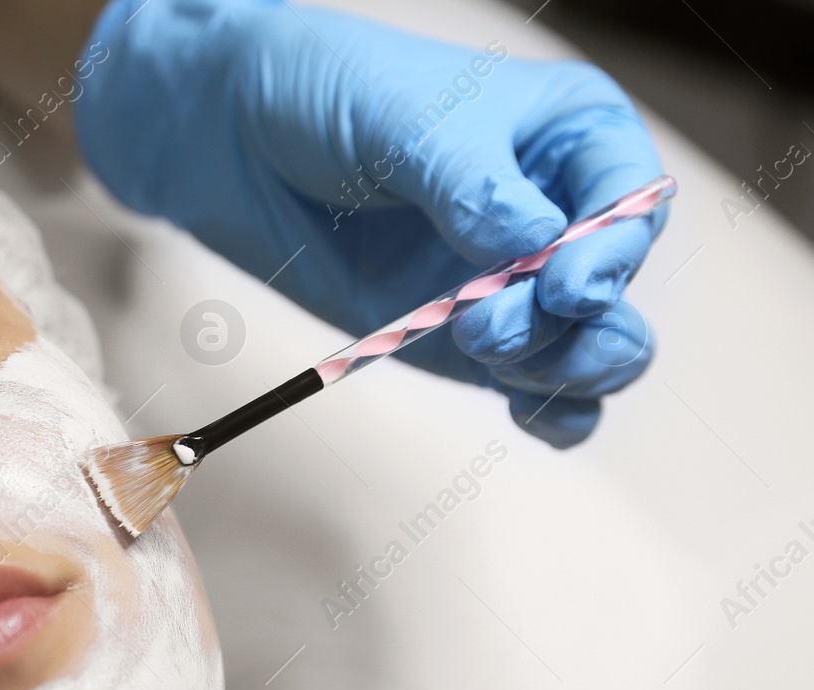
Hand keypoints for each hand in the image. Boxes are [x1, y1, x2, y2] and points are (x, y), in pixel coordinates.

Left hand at [76, 0, 666, 446]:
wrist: (237, 138)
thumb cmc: (331, 95)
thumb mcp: (407, 120)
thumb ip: (473, 186)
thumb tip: (533, 247)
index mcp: (569, 135)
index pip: (631, 203)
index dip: (612, 251)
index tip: (565, 287)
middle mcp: (558, 214)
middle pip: (613, 289)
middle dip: (571, 321)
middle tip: (488, 328)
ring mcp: (514, 284)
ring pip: (590, 348)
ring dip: (559, 368)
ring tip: (483, 349)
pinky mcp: (467, 341)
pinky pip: (536, 391)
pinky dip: (547, 412)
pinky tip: (528, 415)